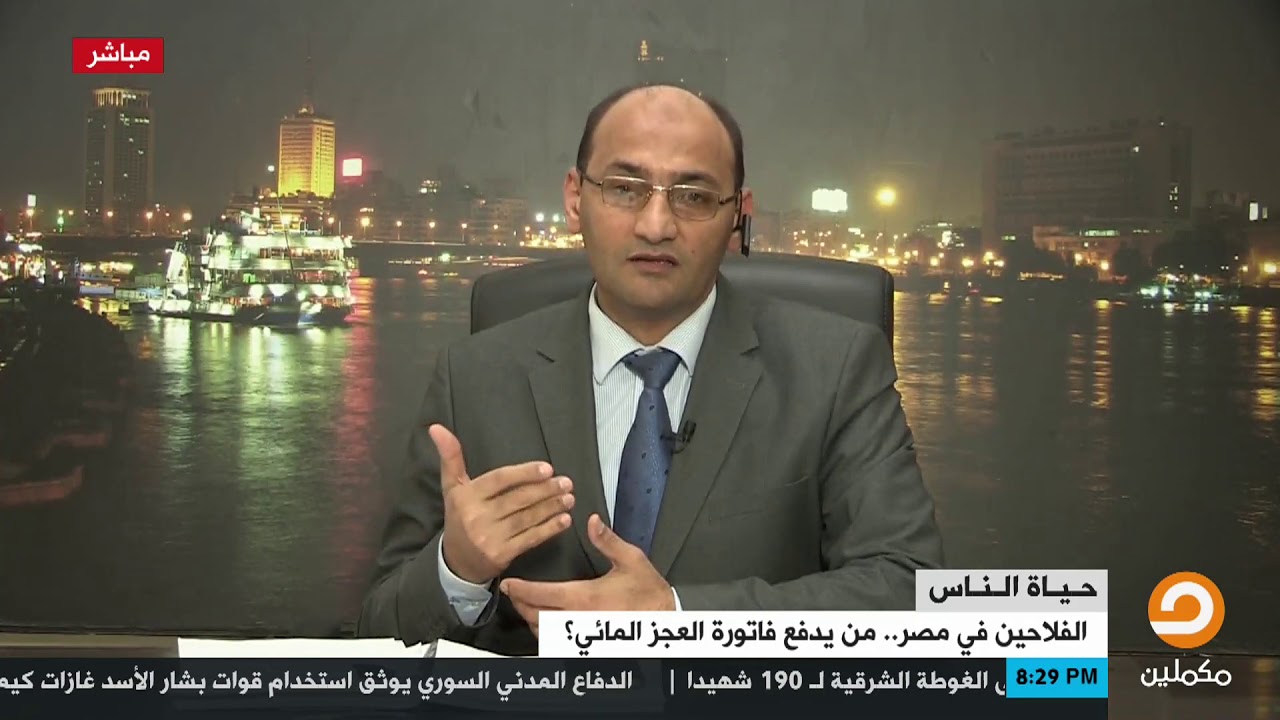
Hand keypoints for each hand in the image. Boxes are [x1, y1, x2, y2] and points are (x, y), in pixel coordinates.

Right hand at [431, 424, 574, 584]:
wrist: (457, 561)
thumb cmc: (459, 516)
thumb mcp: (452, 487)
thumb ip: (450, 457)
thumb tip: (436, 427)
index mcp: (465, 497)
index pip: (499, 480)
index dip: (524, 473)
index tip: (547, 469)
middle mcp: (476, 517)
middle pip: (517, 499)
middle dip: (545, 490)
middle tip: (566, 482)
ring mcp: (489, 538)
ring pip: (526, 518)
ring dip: (551, 508)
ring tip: (569, 498)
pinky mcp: (502, 554)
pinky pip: (530, 538)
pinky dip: (549, 529)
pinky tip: (564, 519)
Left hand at [499, 514, 674, 637]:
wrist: (665, 621)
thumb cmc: (648, 592)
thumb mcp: (631, 560)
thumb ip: (608, 541)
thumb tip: (591, 521)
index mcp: (585, 598)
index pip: (542, 595)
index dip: (520, 590)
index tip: (509, 583)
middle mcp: (578, 621)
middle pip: (535, 617)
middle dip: (520, 604)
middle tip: (513, 592)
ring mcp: (582, 638)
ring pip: (543, 634)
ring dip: (530, 620)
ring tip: (525, 605)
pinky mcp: (587, 647)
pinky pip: (557, 645)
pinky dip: (545, 635)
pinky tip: (545, 624)